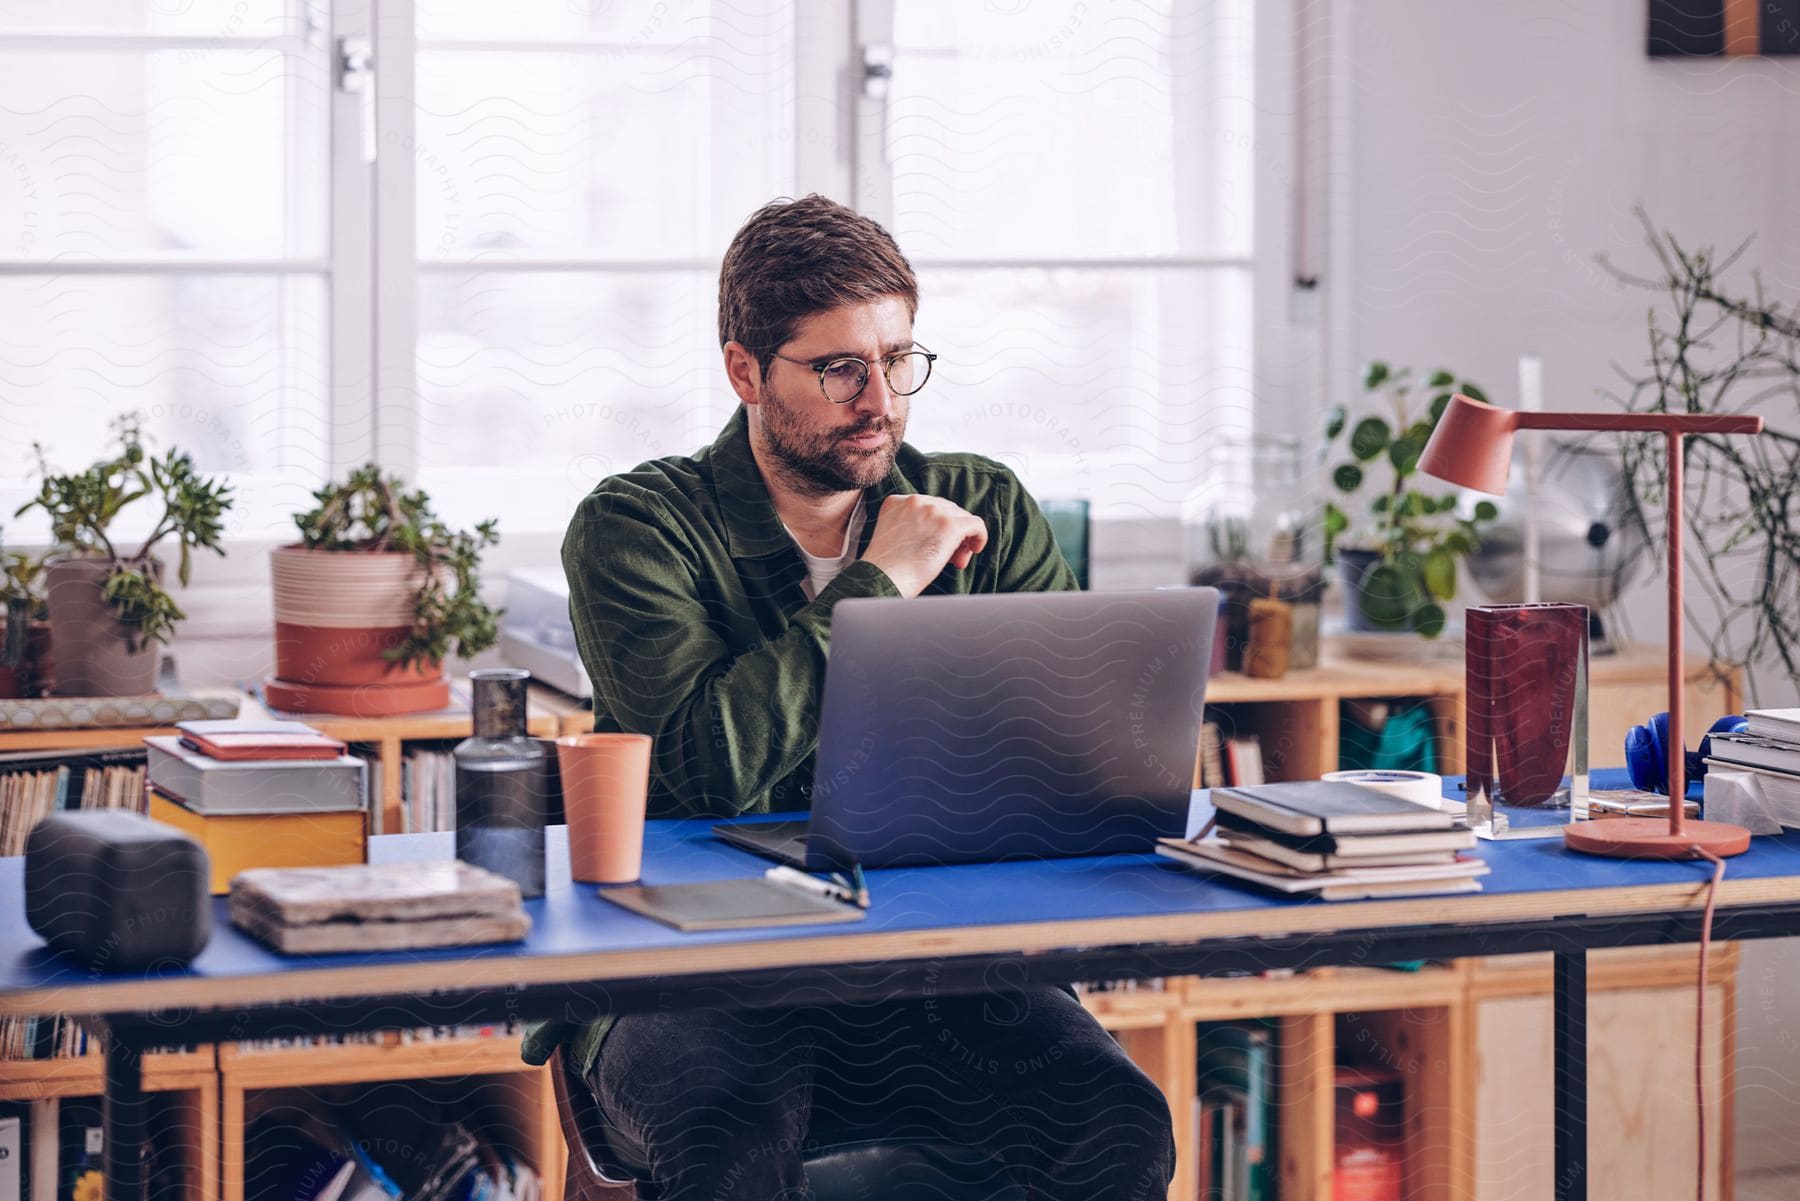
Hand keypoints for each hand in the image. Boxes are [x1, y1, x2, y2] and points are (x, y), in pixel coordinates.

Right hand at [860, 494, 988, 597]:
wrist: (881, 579)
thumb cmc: (885, 569)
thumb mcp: (894, 537)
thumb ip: (914, 527)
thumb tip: (946, 534)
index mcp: (897, 502)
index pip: (929, 507)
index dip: (937, 526)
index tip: (935, 547)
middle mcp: (915, 501)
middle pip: (947, 510)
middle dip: (951, 533)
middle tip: (950, 558)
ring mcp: (933, 511)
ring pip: (962, 517)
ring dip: (962, 539)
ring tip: (956, 561)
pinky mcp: (949, 525)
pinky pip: (976, 524)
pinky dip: (979, 537)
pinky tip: (975, 550)